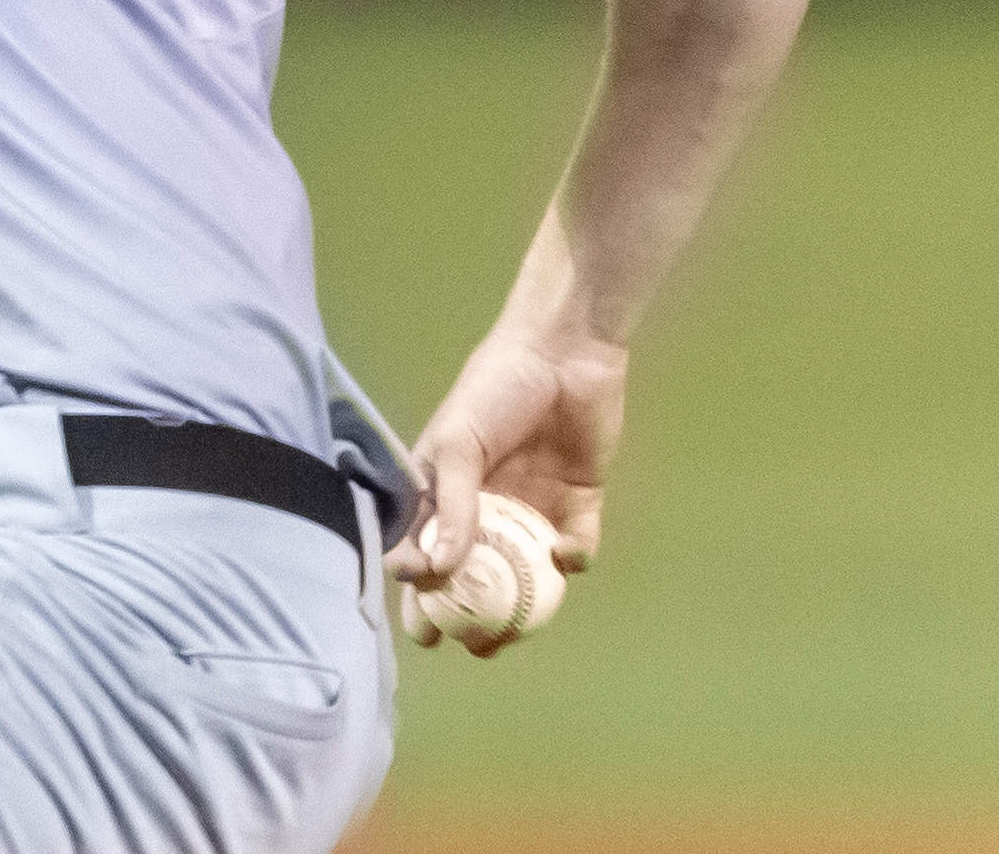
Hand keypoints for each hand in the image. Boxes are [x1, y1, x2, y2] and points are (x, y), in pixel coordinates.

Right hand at [383, 325, 624, 655]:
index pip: (425, 547)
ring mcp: (532, 505)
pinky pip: (574, 543)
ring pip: (524, 570)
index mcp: (445, 487)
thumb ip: (451, 507)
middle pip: (474, 570)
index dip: (420, 589)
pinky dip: (571, 557)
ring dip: (519, 604)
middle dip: (467, 613)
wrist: (565, 351)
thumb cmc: (495, 389)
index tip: (423, 626)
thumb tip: (436, 570)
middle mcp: (487, 503)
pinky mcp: (578, 501)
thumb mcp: (459, 445)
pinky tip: (565, 555)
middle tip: (466, 646)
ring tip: (510, 639)